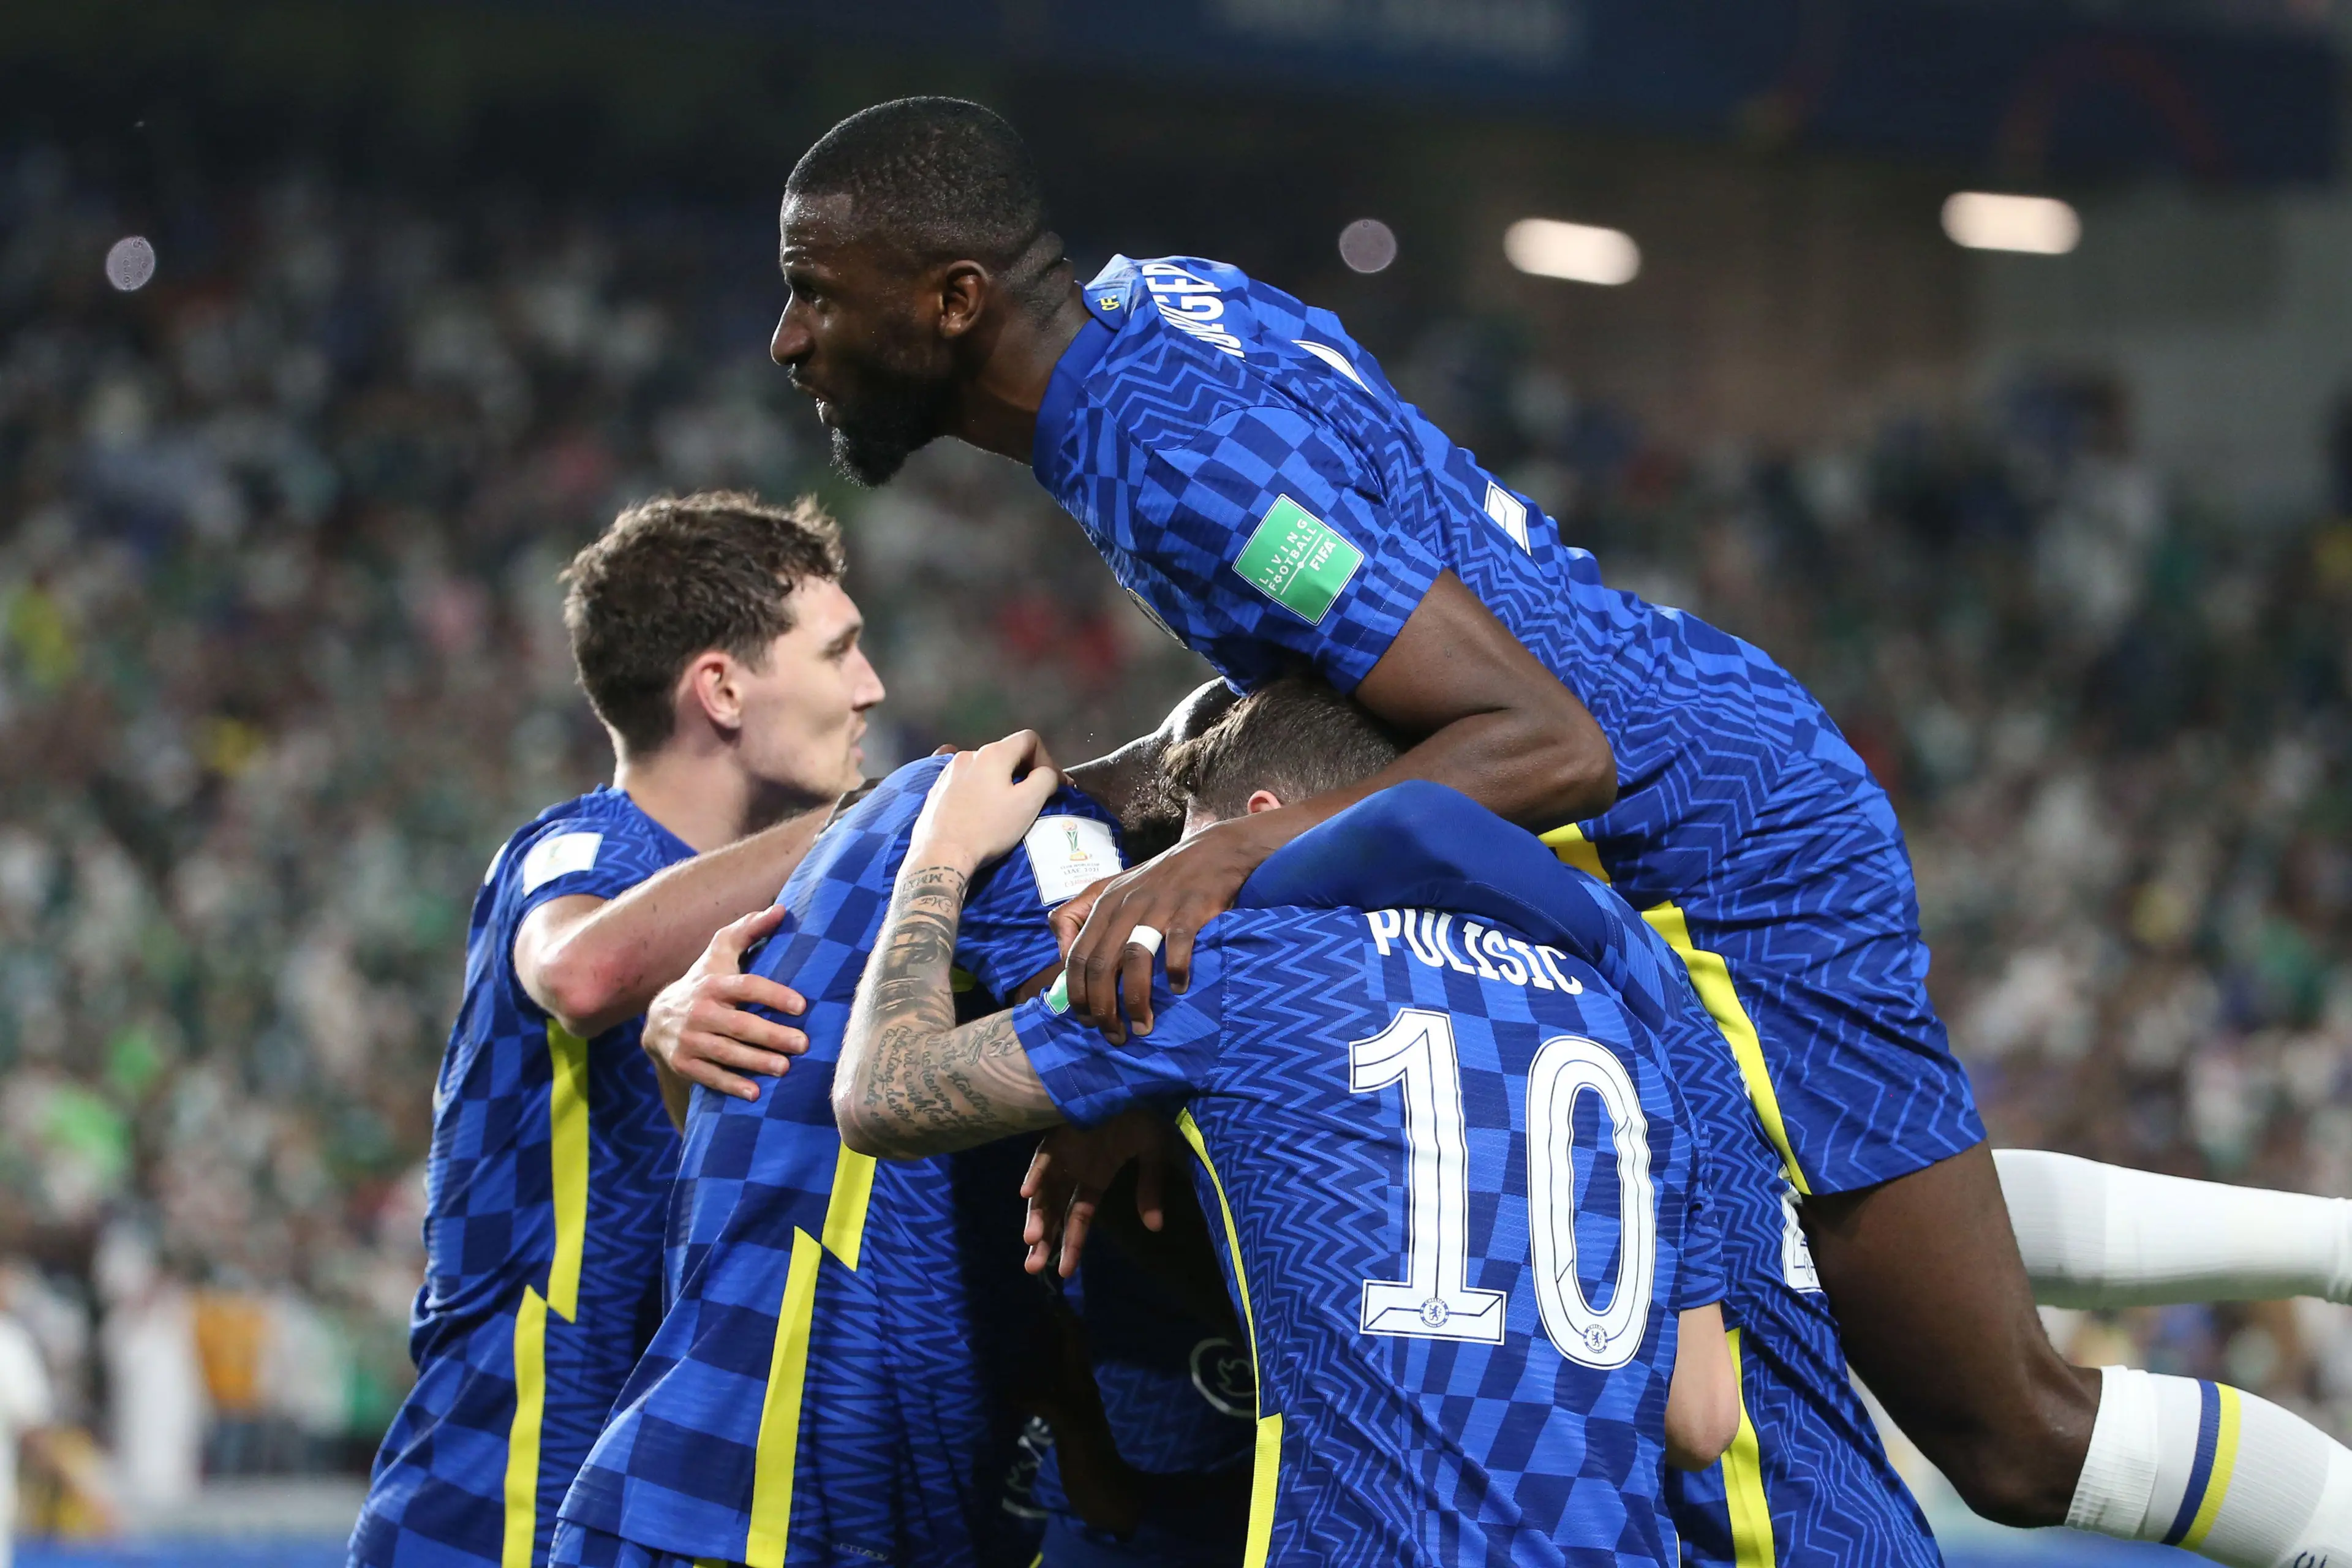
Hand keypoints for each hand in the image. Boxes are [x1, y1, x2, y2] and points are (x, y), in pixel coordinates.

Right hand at [641, 905, 809, 1101]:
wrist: (658, 1019)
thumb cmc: (704, 983)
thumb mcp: (719, 954)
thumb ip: (747, 930)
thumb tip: (781, 910)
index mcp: (713, 983)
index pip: (746, 987)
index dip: (773, 995)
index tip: (802, 1005)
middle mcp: (699, 1011)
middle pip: (739, 1024)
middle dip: (771, 1035)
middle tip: (802, 1043)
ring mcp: (689, 1039)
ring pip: (725, 1052)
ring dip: (756, 1061)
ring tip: (785, 1067)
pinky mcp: (682, 1063)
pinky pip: (709, 1076)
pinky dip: (731, 1085)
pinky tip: (755, 1092)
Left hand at [907, 730, 1060, 876]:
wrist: (940, 855)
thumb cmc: (988, 829)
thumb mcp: (1028, 804)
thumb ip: (1046, 779)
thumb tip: (1049, 773)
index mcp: (992, 754)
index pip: (1029, 739)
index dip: (1047, 759)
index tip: (1052, 784)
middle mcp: (968, 755)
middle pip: (1006, 752)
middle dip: (1026, 770)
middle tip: (1036, 796)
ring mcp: (948, 772)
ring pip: (985, 768)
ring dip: (1001, 780)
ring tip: (1006, 804)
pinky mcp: (937, 790)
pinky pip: (966, 781)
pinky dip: (980, 789)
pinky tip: (980, 808)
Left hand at [1022, 1109, 1180, 1278]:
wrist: (1140, 1076)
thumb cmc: (1148, 1110)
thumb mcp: (1155, 1152)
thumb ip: (1150, 1188)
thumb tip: (1154, 1228)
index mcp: (1096, 1175)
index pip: (1079, 1216)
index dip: (1072, 1244)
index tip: (1064, 1273)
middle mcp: (1075, 1167)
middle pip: (1054, 1209)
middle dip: (1044, 1239)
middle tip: (1033, 1269)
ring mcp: (1065, 1149)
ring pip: (1044, 1188)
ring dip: (1037, 1214)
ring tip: (1031, 1242)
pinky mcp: (1061, 1130)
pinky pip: (1045, 1154)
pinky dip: (1037, 1172)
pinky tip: (1028, 1191)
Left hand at [1060, 813, 1272, 1040]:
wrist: (1212, 852)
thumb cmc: (1161, 878)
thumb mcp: (1113, 887)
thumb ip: (1081, 915)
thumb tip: (1062, 956)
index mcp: (1105, 904)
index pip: (1077, 956)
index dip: (1077, 994)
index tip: (1087, 1021)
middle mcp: (1126, 906)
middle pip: (1101, 965)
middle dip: (1103, 1008)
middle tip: (1113, 1035)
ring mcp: (1158, 907)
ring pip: (1134, 960)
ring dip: (1136, 1000)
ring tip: (1142, 1027)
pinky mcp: (1190, 909)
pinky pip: (1177, 946)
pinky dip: (1176, 972)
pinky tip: (1179, 989)